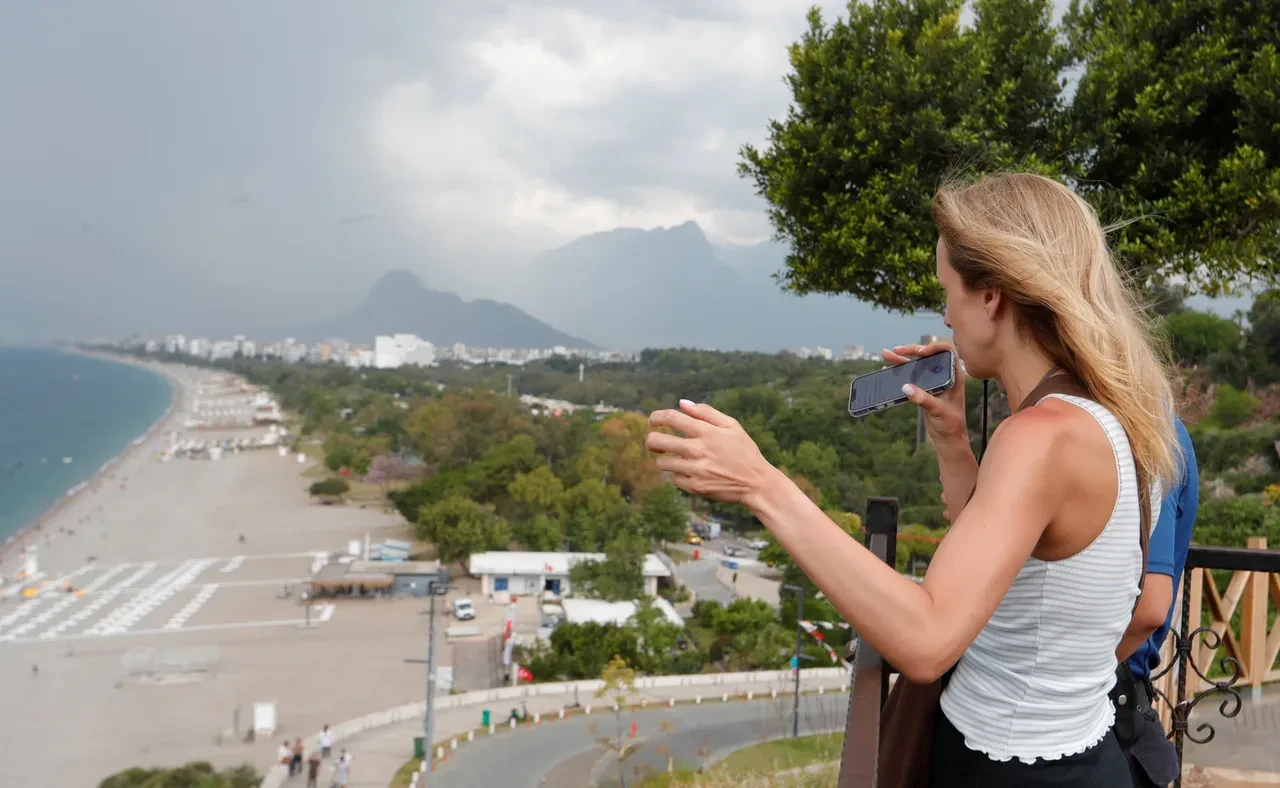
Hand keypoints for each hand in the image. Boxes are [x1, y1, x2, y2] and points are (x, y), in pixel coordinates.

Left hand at [646, 400, 776, 504]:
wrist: (756, 483)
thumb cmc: (744, 451)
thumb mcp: (732, 426)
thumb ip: (706, 413)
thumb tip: (682, 403)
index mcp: (706, 432)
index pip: (670, 417)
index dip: (656, 417)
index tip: (652, 420)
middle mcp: (697, 450)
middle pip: (657, 441)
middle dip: (651, 440)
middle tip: (656, 443)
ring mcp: (695, 470)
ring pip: (662, 463)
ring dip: (665, 459)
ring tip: (675, 459)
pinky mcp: (695, 487)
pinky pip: (674, 479)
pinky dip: (679, 475)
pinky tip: (691, 473)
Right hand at [882, 341, 968, 447]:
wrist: (948, 438)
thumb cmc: (950, 424)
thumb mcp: (938, 411)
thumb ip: (924, 399)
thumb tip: (905, 387)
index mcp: (954, 376)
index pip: (947, 352)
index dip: (934, 347)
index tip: (921, 352)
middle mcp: (944, 375)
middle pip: (928, 355)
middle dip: (912, 350)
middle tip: (897, 350)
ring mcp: (933, 381)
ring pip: (917, 365)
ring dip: (902, 359)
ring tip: (887, 353)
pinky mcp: (924, 389)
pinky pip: (911, 376)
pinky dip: (900, 371)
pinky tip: (888, 368)